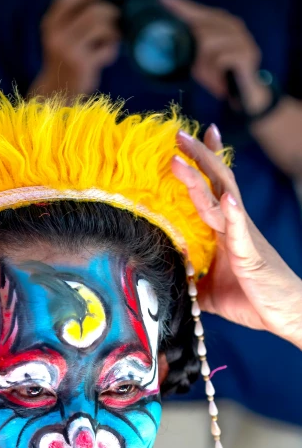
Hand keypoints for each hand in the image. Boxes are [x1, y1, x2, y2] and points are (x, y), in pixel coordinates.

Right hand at [29, 0, 120, 98]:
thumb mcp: (63, 27)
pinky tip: (105, 56)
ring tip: (111, 38)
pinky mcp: (82, 66)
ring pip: (102, 28)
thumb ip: (73, 1)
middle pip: (94, 12)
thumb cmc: (65, 54)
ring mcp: (69, 52)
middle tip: (115, 19)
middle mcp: (56, 36)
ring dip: (112, 32)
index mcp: (50, 23)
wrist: (57, 90)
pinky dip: (110, 51)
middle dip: (110, 13)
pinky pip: (106, 49)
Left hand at [159, 0, 271, 114]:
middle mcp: (234, 26)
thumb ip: (189, 50)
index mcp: (223, 23)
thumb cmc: (220, 74)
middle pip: (201, 27)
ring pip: (208, 44)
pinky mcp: (247, 54)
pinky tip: (220, 79)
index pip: (198, 11)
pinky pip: (220, 59)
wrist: (246, 94)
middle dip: (193, 50)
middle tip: (195, 68)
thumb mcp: (200, 62)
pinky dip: (215, 72)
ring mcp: (242, 39)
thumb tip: (167, 44)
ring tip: (209, 77)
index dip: (180, 5)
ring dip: (204, 64)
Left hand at [172, 126, 301, 348]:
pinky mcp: (250, 253)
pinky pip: (239, 229)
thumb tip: (163, 281)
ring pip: (222, 195)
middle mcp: (234, 225)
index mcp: (224, 229)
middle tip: (179, 133)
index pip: (213, 187)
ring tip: (184, 155)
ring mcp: (243, 235)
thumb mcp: (209, 290)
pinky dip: (232, 212)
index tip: (188, 137)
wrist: (285, 314)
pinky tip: (227, 198)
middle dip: (198, 155)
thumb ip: (188, 280)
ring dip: (202, 174)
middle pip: (216, 181)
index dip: (204, 160)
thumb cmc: (252, 299)